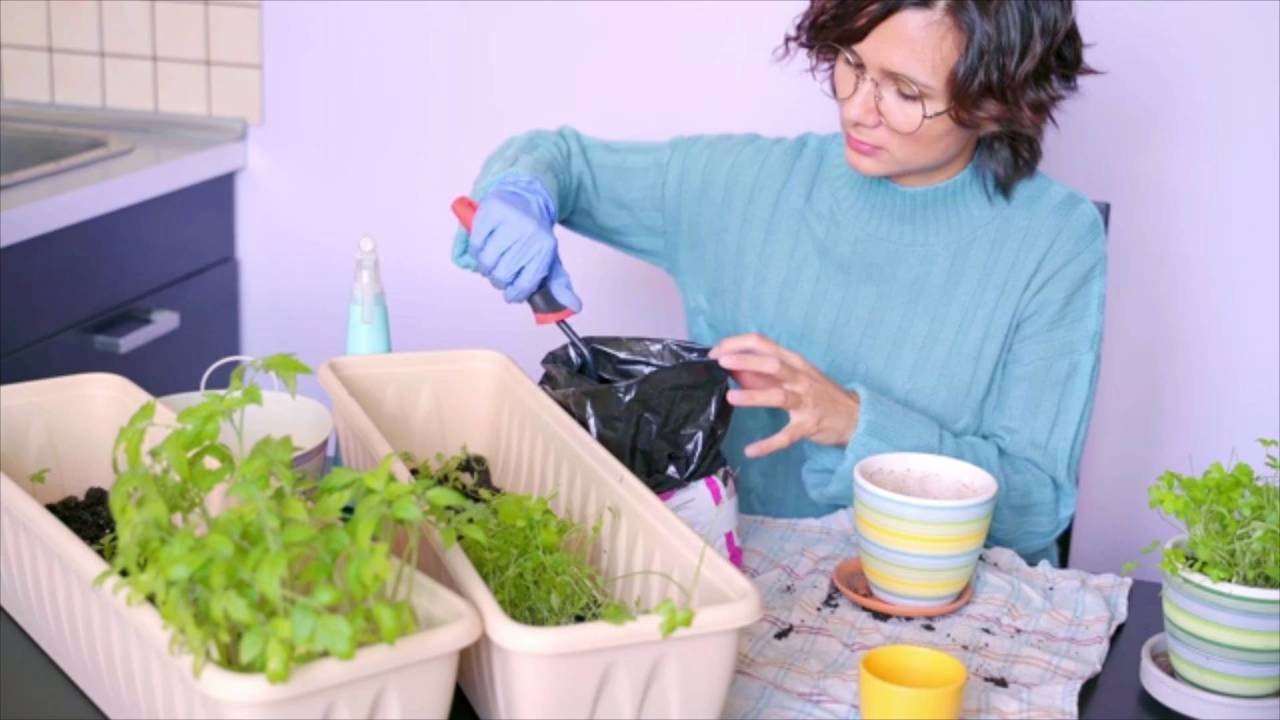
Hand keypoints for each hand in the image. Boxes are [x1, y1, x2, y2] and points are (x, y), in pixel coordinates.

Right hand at [464, 177, 581, 310]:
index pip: (525, 284)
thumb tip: (574, 306)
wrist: (526, 196)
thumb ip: (558, 284)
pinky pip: (476, 244)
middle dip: (498, 280)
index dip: (514, 294)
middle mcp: (529, 233)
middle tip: (501, 272)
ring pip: (487, 261)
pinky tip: (486, 244)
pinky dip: (477, 249)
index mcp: (545, 247)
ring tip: (492, 259)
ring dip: (485, 266)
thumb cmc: (534, 232)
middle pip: (502, 275)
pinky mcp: (491, 212)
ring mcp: (509, 221)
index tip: (511, 294)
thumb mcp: (549, 257)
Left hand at [709, 333, 859, 457]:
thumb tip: (732, 366)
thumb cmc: (818, 392)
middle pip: (772, 364)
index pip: (763, 344)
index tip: (715, 352)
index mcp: (793, 361)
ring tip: (731, 397)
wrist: (855, 415)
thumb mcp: (793, 375)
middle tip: (721, 362)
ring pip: (779, 396)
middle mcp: (800, 377)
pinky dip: (769, 444)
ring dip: (754, 395)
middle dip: (745, 361)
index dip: (737, 345)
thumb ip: (763, 371)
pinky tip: (751, 450)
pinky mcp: (809, 426)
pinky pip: (787, 435)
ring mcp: (806, 402)